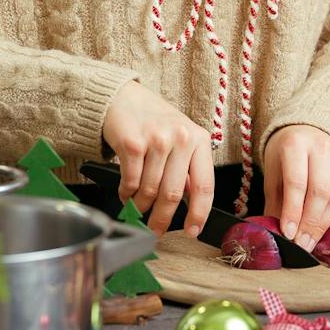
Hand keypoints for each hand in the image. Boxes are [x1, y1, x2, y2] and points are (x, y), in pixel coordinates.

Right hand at [101, 81, 214, 237]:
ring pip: (150, 191)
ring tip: (137, 207)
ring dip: (141, 206)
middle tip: (155, 230)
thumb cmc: (155, 122)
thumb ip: (188, 168)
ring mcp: (157, 140)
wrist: (125, 98)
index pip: (205, 185)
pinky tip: (126, 193)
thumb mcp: (182, 139)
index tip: (192, 231)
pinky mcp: (132, 143)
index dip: (199, 213)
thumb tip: (190, 205)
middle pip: (174, 194)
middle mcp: (181, 138)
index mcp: (199, 139)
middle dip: (162, 219)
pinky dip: (127, 194)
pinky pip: (131, 182)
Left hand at [263, 125, 329, 251]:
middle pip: (320, 192)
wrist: (306, 129)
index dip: (293, 211)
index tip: (288, 233)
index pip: (297, 182)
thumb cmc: (286, 152)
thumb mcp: (273, 172)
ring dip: (323, 225)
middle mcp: (320, 148)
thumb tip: (274, 233)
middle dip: (310, 223)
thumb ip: (275, 201)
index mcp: (295, 144)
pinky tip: (320, 227)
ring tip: (310, 241)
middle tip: (301, 244)